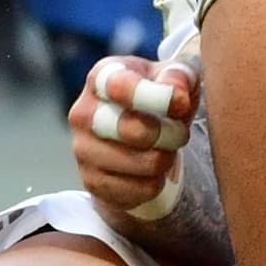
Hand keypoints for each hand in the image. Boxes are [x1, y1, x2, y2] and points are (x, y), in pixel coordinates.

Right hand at [69, 52, 195, 220]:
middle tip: (179, 131)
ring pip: (144, 164)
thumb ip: (179, 75)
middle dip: (170, 134)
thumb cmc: (158, 99)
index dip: (157, 97)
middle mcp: (84, 112)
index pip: (121, 86)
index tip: (182, 103)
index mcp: (102, 77)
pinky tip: (151, 169)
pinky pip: (141, 190)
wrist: (140, 137)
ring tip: (166, 149)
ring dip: (166, 159)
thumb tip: (177, 93)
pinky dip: (158, 182)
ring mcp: (83, 149)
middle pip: (133, 130)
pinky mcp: (91, 182)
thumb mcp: (175, 77)